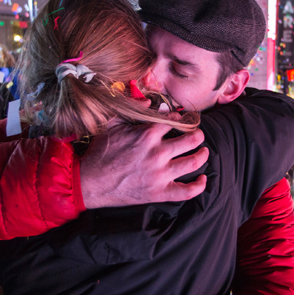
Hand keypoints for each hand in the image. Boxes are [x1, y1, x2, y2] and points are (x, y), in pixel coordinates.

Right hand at [81, 120, 208, 208]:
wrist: (90, 181)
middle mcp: (158, 153)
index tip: (182, 122)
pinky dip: (199, 185)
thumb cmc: (101, 152)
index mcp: (148, 135)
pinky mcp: (159, 193)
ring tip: (204, 152)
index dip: (181, 121)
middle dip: (198, 135)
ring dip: (203, 155)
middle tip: (198, 135)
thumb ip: (133, 109)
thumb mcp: (113, 124)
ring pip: (194, 162)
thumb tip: (149, 101)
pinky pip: (187, 191)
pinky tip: (203, 178)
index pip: (175, 122)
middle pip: (192, 140)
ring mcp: (160, 175)